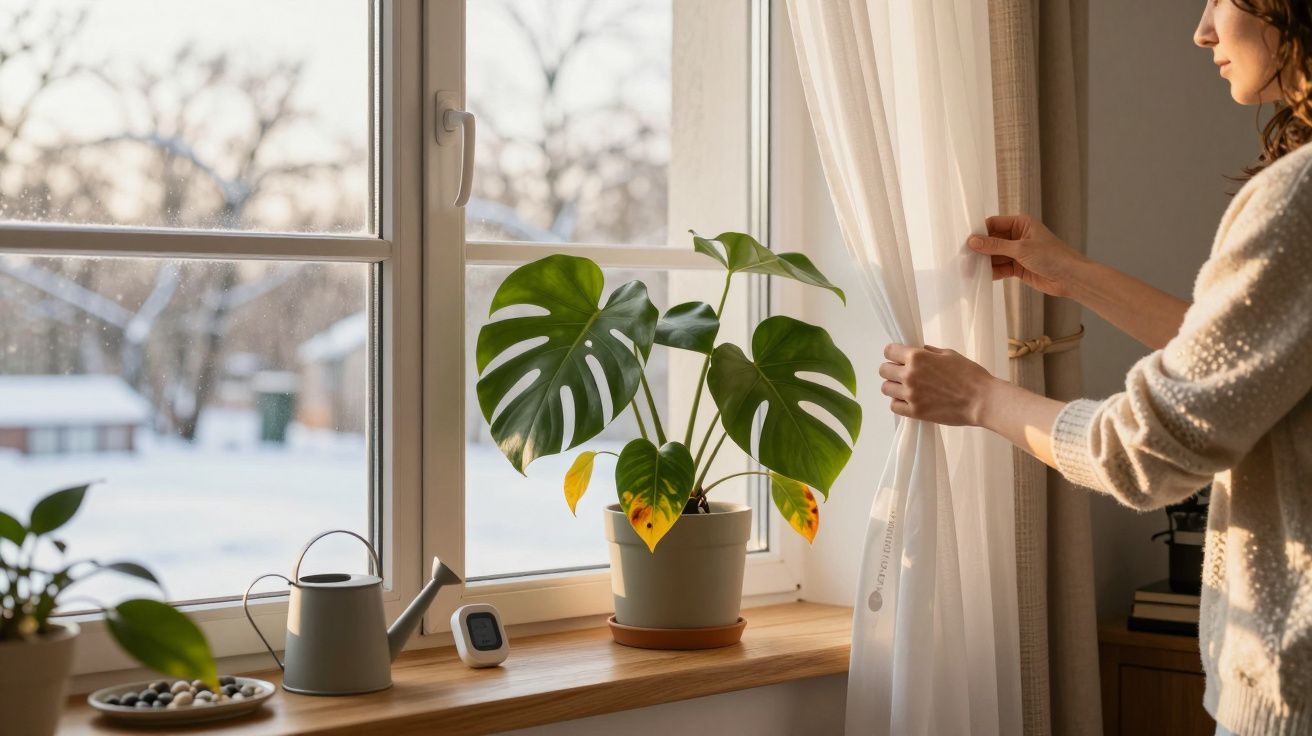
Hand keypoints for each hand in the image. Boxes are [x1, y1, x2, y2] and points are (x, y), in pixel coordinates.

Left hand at [879, 343, 999, 425]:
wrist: (981, 400)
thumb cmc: (970, 375)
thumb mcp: (950, 354)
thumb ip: (930, 352)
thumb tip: (919, 350)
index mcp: (917, 357)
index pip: (889, 351)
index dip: (893, 353)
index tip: (899, 357)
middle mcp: (909, 374)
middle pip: (883, 370)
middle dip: (891, 370)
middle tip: (903, 373)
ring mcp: (910, 395)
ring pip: (886, 388)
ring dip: (894, 387)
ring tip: (906, 388)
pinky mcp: (915, 412)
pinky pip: (894, 406)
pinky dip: (899, 403)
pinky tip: (909, 401)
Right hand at [968, 213, 1087, 297]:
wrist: (1070, 277)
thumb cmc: (1052, 256)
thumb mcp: (1021, 249)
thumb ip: (995, 246)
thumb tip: (973, 241)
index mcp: (1020, 223)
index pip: (994, 224)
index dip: (979, 232)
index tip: (965, 241)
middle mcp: (1017, 236)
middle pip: (992, 240)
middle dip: (979, 249)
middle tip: (963, 257)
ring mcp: (1017, 252)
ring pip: (994, 255)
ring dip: (983, 262)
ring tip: (968, 269)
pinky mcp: (1018, 267)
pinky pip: (1000, 267)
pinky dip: (991, 272)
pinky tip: (980, 276)